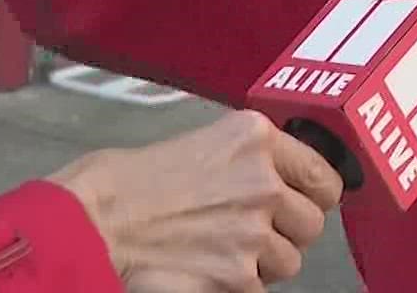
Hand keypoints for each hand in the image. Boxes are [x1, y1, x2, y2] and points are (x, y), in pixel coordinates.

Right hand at [49, 110, 342, 291]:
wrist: (91, 222)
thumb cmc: (131, 181)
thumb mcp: (203, 142)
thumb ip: (251, 159)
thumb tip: (285, 181)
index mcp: (256, 138)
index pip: (325, 176)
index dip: (315, 196)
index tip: (304, 203)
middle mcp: (263, 180)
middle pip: (312, 224)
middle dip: (288, 233)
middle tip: (253, 232)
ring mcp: (253, 230)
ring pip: (290, 262)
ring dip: (263, 264)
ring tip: (221, 250)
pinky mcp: (238, 275)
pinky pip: (260, 289)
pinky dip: (238, 285)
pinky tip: (207, 269)